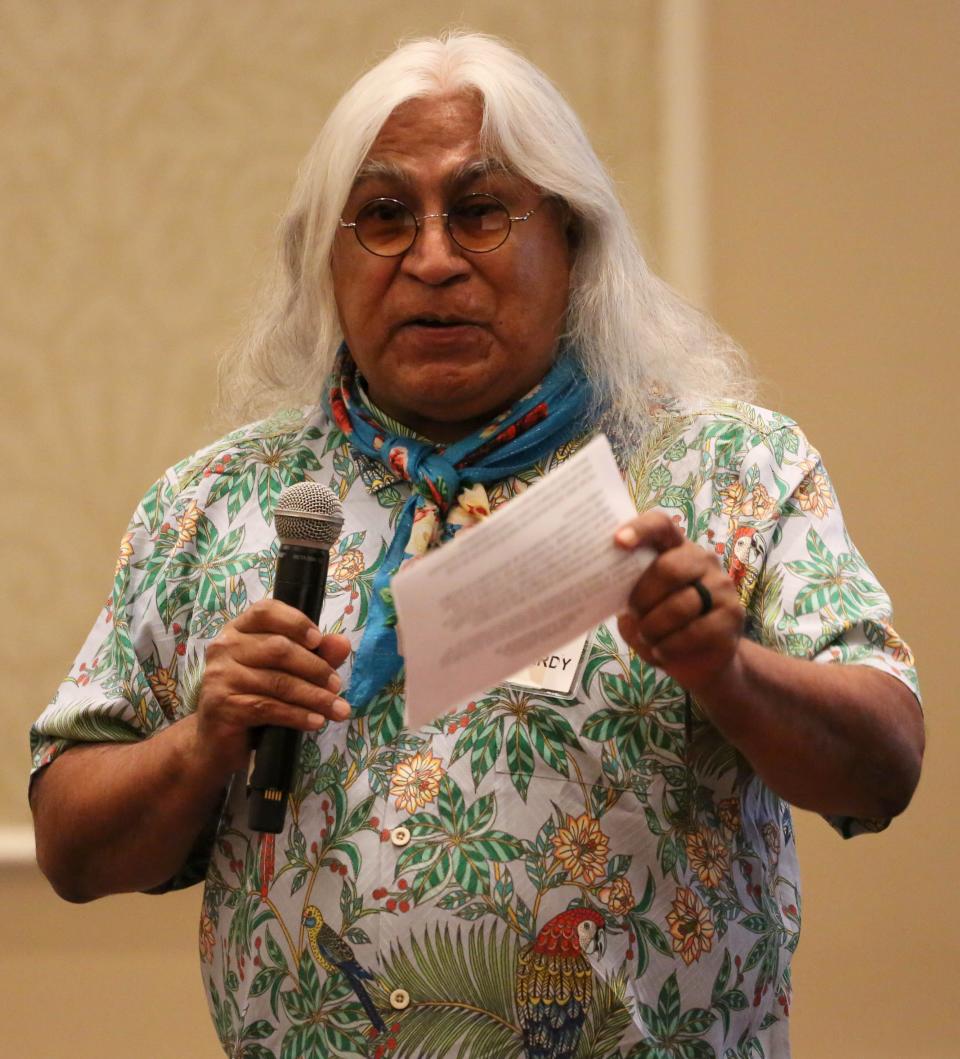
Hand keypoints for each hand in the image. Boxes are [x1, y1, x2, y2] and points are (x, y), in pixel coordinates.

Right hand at [194, 599, 350, 772]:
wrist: (216, 741)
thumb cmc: (253, 698)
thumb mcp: (286, 673)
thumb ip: (314, 655)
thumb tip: (343, 644)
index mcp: (238, 629)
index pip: (266, 611)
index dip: (296, 622)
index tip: (319, 640)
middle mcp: (224, 646)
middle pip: (279, 648)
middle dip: (315, 668)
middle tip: (337, 685)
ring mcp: (219, 675)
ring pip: (278, 682)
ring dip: (314, 697)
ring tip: (338, 709)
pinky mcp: (221, 705)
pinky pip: (268, 707)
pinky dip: (298, 716)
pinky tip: (316, 722)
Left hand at [614, 512, 744, 692]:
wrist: (699, 660)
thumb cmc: (661, 625)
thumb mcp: (638, 607)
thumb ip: (625, 592)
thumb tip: (603, 588)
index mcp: (675, 548)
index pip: (661, 525)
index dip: (640, 529)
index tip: (618, 542)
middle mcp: (702, 560)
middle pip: (669, 568)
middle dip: (643, 597)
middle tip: (634, 614)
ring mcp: (721, 586)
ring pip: (681, 605)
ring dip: (654, 628)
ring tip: (648, 638)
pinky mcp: (732, 616)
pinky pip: (696, 631)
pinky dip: (670, 646)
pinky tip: (662, 651)